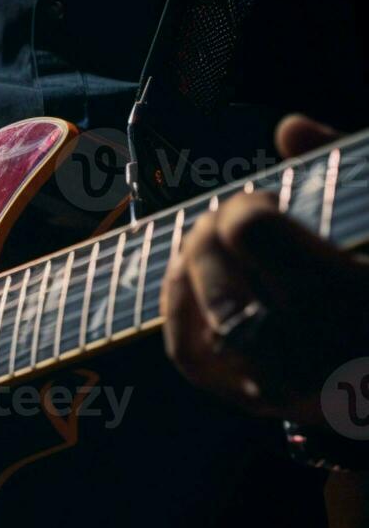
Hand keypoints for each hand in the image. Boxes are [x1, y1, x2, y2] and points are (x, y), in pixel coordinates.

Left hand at [163, 114, 368, 425]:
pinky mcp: (259, 400)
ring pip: (193, 318)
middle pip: (215, 275)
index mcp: (349, 299)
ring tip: (212, 245)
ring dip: (189, 269)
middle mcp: (312, 352)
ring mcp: (281, 386)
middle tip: (234, 220)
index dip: (246, 209)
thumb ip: (346, 164)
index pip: (252, 233)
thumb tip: (288, 126)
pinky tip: (191, 278)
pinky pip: (190, 353)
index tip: (263, 203)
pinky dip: (179, 309)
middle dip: (213, 237)